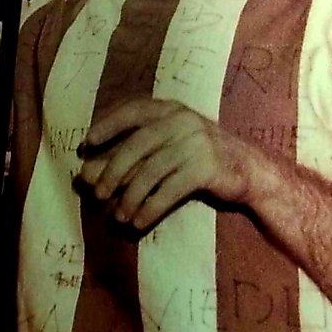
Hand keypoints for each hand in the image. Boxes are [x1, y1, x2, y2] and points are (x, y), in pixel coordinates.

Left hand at [78, 97, 253, 230]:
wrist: (248, 170)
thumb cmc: (198, 159)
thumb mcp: (163, 153)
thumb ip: (126, 160)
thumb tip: (84, 175)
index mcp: (170, 110)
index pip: (132, 111)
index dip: (107, 126)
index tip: (86, 144)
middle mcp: (182, 121)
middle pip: (137, 145)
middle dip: (113, 171)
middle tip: (97, 194)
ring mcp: (196, 142)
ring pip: (151, 171)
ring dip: (130, 197)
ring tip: (119, 217)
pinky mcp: (206, 167)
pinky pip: (170, 190)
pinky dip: (151, 207)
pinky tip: (138, 222)